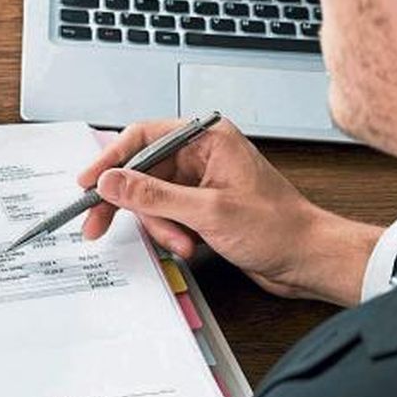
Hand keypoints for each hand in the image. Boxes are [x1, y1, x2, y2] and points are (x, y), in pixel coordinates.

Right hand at [77, 117, 381, 305]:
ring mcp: (200, 180)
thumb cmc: (279, 228)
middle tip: (97, 223)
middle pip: (141, 170)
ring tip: (180, 242)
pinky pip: (165, 213)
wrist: (309, 259)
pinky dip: (169, 231)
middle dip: (127, 201)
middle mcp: (202, 154)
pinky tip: (187, 244)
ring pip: (150, 197)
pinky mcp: (200, 205)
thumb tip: (111, 181)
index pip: (143, 136)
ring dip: (157, 224)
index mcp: (208, 138)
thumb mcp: (208, 212)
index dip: (111, 159)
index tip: (88, 182)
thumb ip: (153, 195)